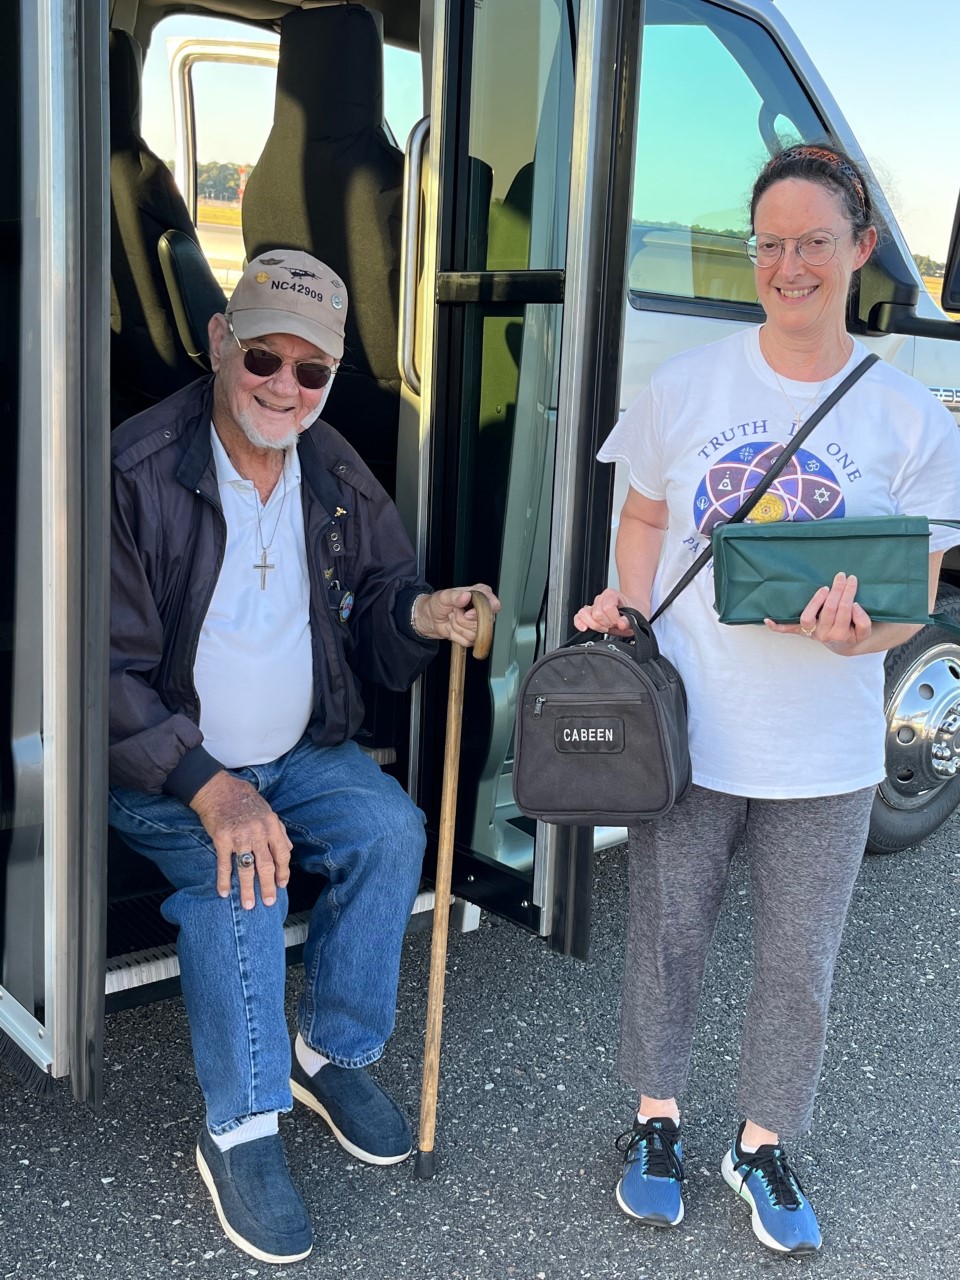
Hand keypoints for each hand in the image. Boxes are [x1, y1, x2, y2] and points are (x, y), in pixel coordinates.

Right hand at [190, 771, 292, 909]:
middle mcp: (258, 832)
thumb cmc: (245, 800)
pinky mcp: (221, 839)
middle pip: (266, 865)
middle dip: (268, 886)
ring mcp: (239, 836)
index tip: (282, 884)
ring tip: (248, 905)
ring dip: (247, 889)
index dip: (283, 871)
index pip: (282, 854)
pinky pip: (224, 864)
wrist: (218, 789)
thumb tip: (289, 850)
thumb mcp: (268, 811)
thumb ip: (279, 831)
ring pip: (246, 868)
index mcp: (271, 825)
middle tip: (269, 902)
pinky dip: (224, 880)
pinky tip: (224, 893)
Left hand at [413, 584, 499, 646]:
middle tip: (454, 612)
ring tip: (452, 619)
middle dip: (463, 620)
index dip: (482, 613)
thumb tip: (466, 596)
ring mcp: (479, 624)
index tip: (467, 614)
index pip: (494, 605)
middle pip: (482, 623)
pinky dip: (456, 636)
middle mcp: (483, 609)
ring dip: (458, 628)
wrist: (431, 617)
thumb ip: (455, 596)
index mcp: (481, 594)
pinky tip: (453, 627)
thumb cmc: (438, 603)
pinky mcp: (474, 636)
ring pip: (474, 634)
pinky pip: (468, 641)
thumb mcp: (444, 596)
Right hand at [573, 588, 635, 635]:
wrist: (633, 611)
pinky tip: (584, 628)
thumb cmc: (634, 611)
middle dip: (606, 623)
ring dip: (595, 625)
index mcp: (611, 594)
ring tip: (605, 628)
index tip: (620, 623)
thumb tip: (622, 624)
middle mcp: (600, 599)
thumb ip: (629, 620)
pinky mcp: (588, 615)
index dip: (614, 618)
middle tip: (614, 625)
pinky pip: (578, 617)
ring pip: (584, 614)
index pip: (607, 608)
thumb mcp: (638, 615)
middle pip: (596, 613)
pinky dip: (579, 623)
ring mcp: (593, 606)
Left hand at [763, 571, 871, 652]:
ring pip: (808, 616)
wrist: (843, 645)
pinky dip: (777, 626)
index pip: (845, 610)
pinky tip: (768, 619)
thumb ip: (863, 621)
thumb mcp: (865, 632)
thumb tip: (854, 606)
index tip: (852, 581)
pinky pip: (787, 630)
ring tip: (825, 588)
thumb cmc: (854, 633)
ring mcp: (810, 633)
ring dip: (815, 600)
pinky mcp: (801, 631)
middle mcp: (823, 635)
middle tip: (842, 576)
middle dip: (837, 590)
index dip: (848, 594)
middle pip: (829, 609)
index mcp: (840, 635)